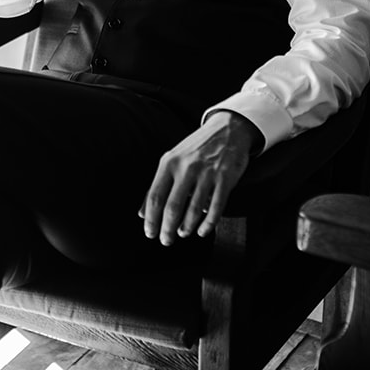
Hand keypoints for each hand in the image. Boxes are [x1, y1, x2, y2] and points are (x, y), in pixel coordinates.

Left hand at [141, 112, 262, 245]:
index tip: (150, 234)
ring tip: (183, 233)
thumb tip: (142, 213)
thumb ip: (157, 185)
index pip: (155, 197)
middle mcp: (187, 168)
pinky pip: (216, 207)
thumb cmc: (196, 148)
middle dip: (167, 229)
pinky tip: (202, 230)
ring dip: (187, 227)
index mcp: (169, 163)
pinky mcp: (226, 178)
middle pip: (172, 207)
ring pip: (194, 209)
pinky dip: (208, 223)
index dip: (151, 220)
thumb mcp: (173, 160)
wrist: (228, 128)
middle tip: (166, 241)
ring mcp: (207, 173)